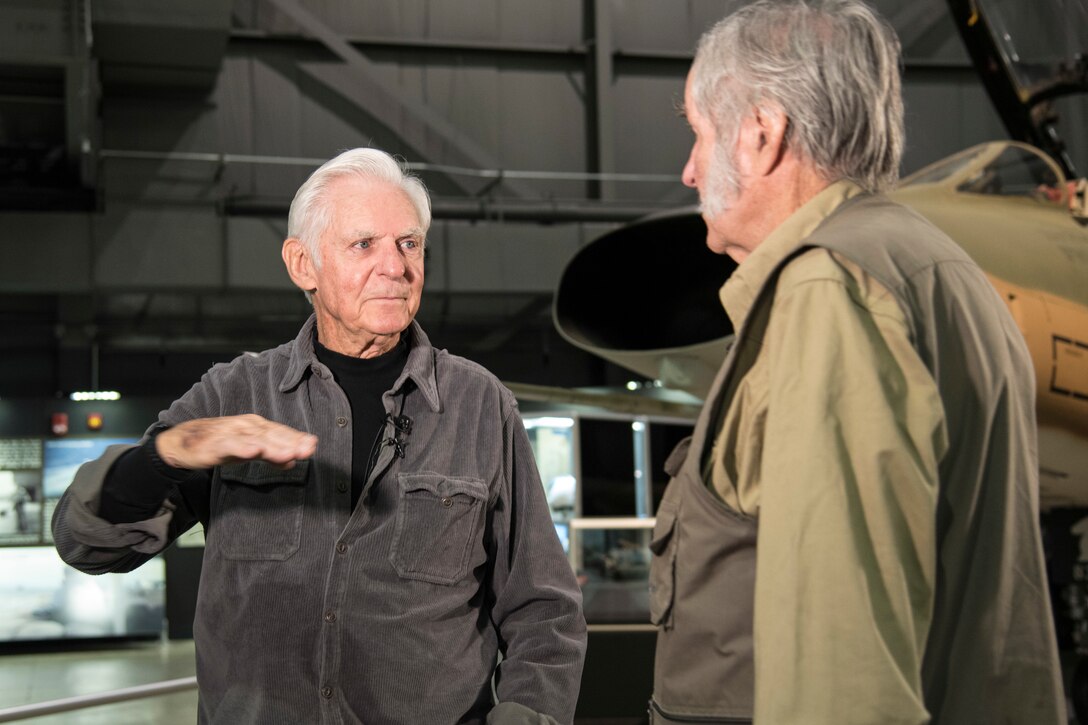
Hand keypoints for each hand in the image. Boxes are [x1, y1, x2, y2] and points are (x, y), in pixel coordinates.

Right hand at [155, 415, 317, 469]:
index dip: (297, 438)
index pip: (280, 432)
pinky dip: (243, 447)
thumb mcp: (248, 450)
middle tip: (309, 449)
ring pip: (255, 439)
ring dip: (273, 446)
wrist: (181, 442)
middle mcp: (245, 427)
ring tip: (290, 452)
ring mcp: (230, 434)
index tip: (313, 445)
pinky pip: (230, 445)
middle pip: (272, 434)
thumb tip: (292, 461)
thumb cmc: (218, 443)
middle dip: (291, 441)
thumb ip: (270, 454)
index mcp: (255, 426)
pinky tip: (254, 451)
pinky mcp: (214, 444)